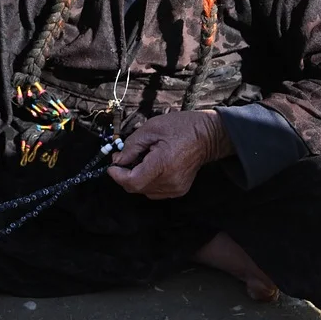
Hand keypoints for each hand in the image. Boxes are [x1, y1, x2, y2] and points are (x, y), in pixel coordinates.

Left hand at [108, 110, 231, 198]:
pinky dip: (148, 181)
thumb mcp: (152, 128)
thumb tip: (118, 159)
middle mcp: (170, 181)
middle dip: (126, 175)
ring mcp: (176, 188)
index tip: (112, 166)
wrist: (207, 136)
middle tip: (124, 159)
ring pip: (145, 191)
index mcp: (162, 164)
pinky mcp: (179, 190)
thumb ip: (132, 145)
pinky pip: (155, 191)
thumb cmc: (181, 127)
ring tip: (142, 161)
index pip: (132, 182)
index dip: (118, 176)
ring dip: (137, 179)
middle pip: (137, 188)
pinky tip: (153, 167)